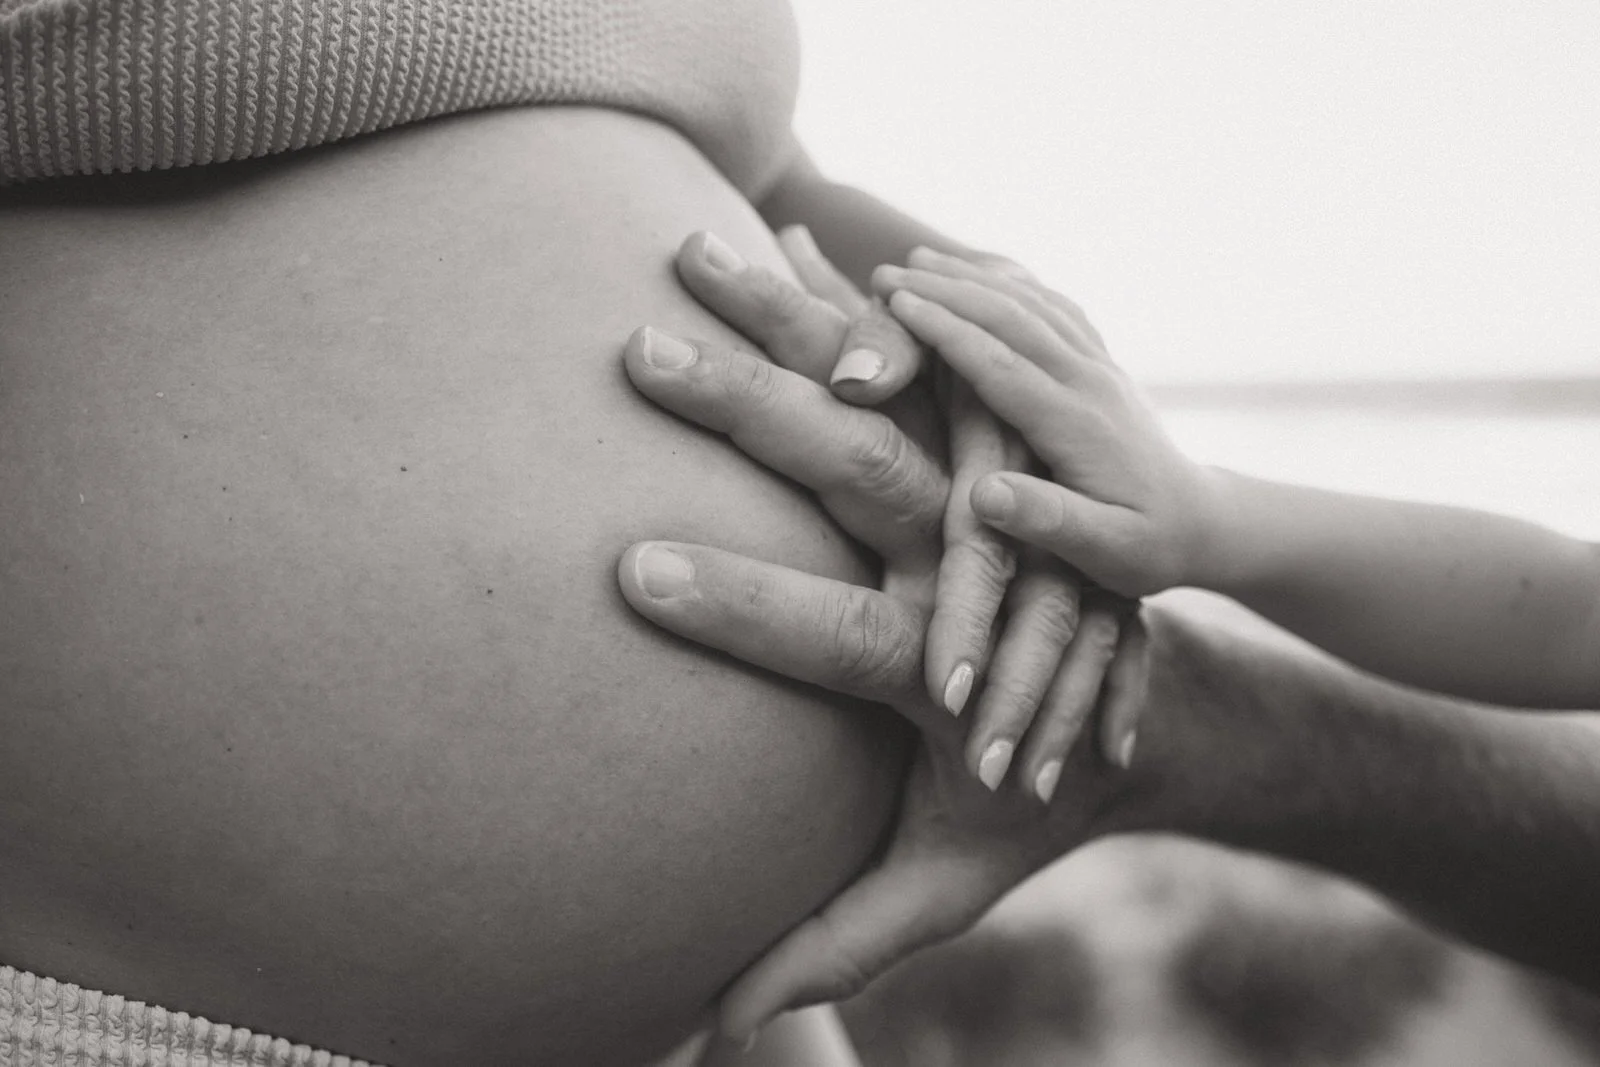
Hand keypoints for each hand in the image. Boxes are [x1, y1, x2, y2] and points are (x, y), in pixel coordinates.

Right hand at [617, 234, 1147, 1042]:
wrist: (1168, 704)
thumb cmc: (1033, 792)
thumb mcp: (947, 872)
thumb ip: (842, 935)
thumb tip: (722, 1022)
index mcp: (952, 665)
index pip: (841, 631)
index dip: (740, 605)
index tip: (630, 571)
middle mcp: (976, 556)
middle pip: (860, 470)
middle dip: (743, 406)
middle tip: (640, 352)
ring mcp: (989, 477)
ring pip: (895, 381)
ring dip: (791, 309)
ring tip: (697, 244)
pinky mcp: (991, 436)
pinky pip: (919, 350)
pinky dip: (842, 294)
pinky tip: (777, 231)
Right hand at [875, 247, 1217, 598]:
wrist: (1204, 526)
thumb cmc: (1148, 549)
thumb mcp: (1105, 551)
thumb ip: (1047, 521)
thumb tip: (982, 494)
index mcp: (1077, 424)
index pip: (1001, 363)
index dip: (946, 330)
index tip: (896, 304)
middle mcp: (1088, 382)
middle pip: (1011, 319)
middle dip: (945, 290)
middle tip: (884, 272)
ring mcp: (1098, 368)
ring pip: (1031, 304)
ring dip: (974, 276)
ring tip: (920, 257)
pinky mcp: (1100, 366)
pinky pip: (1054, 307)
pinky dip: (1012, 282)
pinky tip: (984, 272)